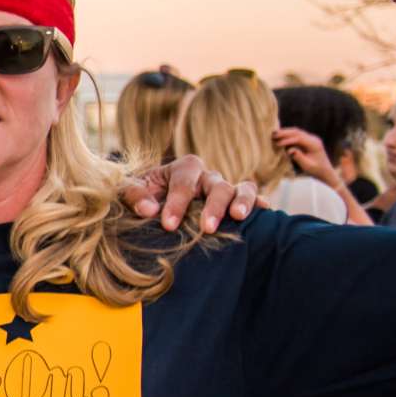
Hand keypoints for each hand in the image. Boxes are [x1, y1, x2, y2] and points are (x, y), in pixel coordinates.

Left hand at [124, 154, 255, 232]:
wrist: (154, 200)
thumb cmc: (144, 195)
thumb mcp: (131, 191)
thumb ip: (135, 196)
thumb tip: (148, 209)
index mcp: (183, 168)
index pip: (183, 183)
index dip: (176, 204)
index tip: (168, 225)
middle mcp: (207, 175)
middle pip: (216, 185)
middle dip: (212, 206)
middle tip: (207, 228)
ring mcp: (223, 187)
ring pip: (239, 188)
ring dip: (241, 201)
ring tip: (239, 217)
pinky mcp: (234, 199)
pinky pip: (252, 196)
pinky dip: (259, 203)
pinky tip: (264, 213)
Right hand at [273, 125, 337, 184]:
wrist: (325, 170)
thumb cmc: (316, 170)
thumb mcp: (307, 166)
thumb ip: (299, 157)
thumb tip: (289, 150)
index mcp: (314, 144)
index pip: (299, 138)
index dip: (287, 140)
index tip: (278, 144)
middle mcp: (313, 139)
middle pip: (297, 132)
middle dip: (285, 133)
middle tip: (273, 135)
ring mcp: (311, 138)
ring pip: (296, 132)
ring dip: (285, 132)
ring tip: (274, 134)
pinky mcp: (307, 140)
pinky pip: (297, 135)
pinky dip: (288, 135)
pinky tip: (280, 136)